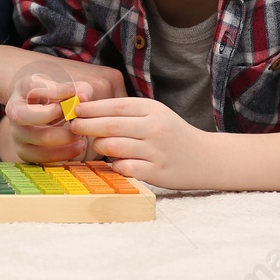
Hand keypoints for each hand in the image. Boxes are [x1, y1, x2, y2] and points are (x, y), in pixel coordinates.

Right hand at [3, 65, 125, 163]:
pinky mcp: (23, 151)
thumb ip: (79, 89)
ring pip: (36, 138)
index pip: (31, 86)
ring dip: (62, 138)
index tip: (72, 92)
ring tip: (80, 136)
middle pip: (22, 115)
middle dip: (50, 116)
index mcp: (22, 89)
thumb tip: (83, 96)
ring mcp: (17, 132)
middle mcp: (14, 110)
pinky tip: (77, 147)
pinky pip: (40, 157)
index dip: (52, 90)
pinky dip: (62, 153)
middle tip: (72, 117)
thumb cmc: (56, 98)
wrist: (40, 113)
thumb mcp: (66, 88)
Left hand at [70, 96, 210, 188]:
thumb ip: (126, 112)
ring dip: (98, 146)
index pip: (114, 106)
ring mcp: (156, 151)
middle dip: (86, 126)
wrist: (206, 158)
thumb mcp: (154, 114)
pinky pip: (125, 168)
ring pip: (113, 147)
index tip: (75, 110)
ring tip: (96, 145)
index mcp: (152, 110)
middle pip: (110, 126)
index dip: (91, 108)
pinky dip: (115, 165)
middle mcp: (155, 128)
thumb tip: (88, 110)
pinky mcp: (157, 172)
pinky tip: (115, 163)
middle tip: (74, 127)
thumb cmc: (172, 134)